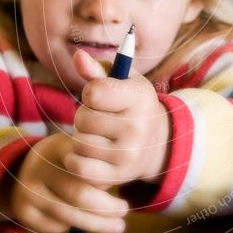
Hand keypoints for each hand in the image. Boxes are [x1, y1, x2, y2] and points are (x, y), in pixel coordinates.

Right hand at [10, 132, 128, 232]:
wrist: (23, 171)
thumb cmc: (63, 162)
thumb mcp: (77, 151)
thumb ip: (95, 164)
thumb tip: (118, 182)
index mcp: (57, 147)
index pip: (85, 166)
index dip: (106, 181)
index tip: (124, 189)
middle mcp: (39, 167)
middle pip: (78, 194)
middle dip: (106, 207)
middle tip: (124, 211)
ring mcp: (27, 190)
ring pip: (67, 215)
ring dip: (97, 224)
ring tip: (118, 226)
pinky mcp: (22, 211)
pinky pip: (54, 226)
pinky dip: (72, 227)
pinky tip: (85, 222)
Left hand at [65, 49, 171, 186]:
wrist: (156, 143)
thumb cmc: (131, 105)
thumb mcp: (121, 82)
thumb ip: (96, 70)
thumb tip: (78, 56)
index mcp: (141, 97)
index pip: (94, 93)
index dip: (90, 93)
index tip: (100, 96)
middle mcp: (138, 127)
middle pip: (82, 119)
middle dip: (84, 117)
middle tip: (99, 119)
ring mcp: (130, 155)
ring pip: (79, 143)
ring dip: (81, 138)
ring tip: (98, 136)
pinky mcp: (119, 176)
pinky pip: (79, 168)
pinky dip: (76, 160)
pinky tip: (88, 153)